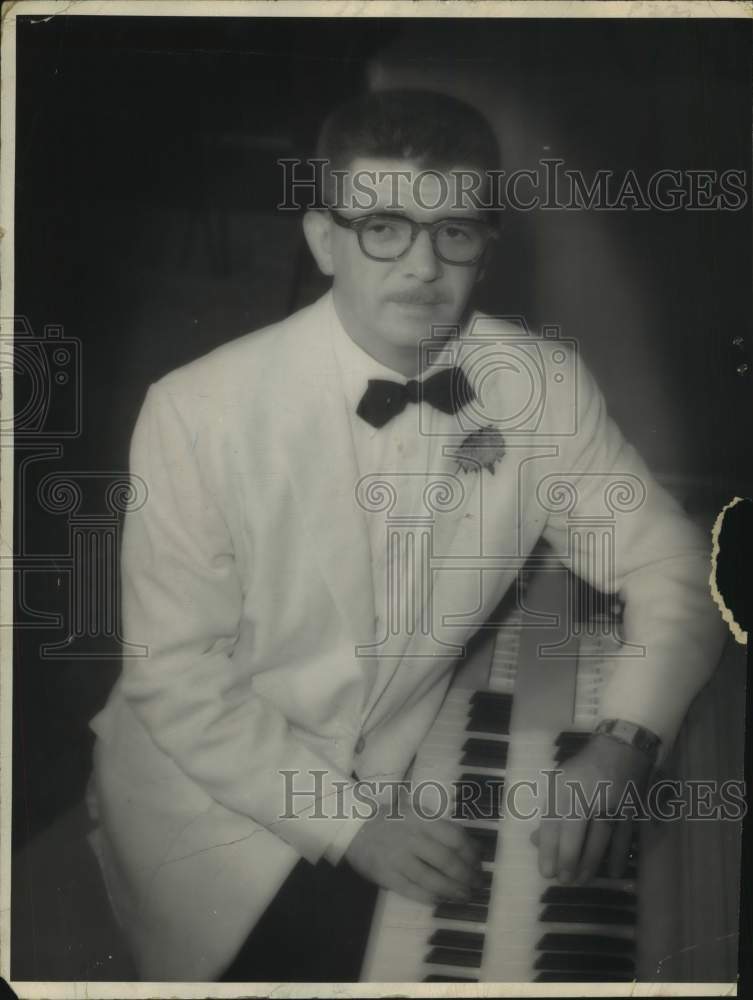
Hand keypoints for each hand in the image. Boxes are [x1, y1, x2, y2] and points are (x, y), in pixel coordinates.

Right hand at [344, 799, 483, 904]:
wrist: (354, 827)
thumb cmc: (392, 819)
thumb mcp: (416, 811)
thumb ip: (440, 827)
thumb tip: (472, 846)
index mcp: (421, 818)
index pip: (454, 837)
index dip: (471, 852)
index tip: (480, 863)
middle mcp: (411, 837)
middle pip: (447, 860)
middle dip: (467, 875)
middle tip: (477, 884)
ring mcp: (398, 858)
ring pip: (432, 878)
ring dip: (452, 890)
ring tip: (464, 896)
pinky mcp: (387, 875)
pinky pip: (413, 890)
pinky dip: (430, 897)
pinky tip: (441, 900)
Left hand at [533, 733, 652, 884]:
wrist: (621, 748)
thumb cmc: (583, 769)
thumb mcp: (559, 783)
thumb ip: (550, 812)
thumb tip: (537, 841)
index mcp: (564, 787)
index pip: (552, 823)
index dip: (549, 850)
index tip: (546, 873)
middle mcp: (585, 794)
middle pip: (575, 834)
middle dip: (569, 861)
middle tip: (564, 881)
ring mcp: (610, 802)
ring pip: (599, 838)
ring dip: (590, 863)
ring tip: (582, 880)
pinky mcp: (631, 808)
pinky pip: (624, 836)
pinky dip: (619, 856)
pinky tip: (613, 873)